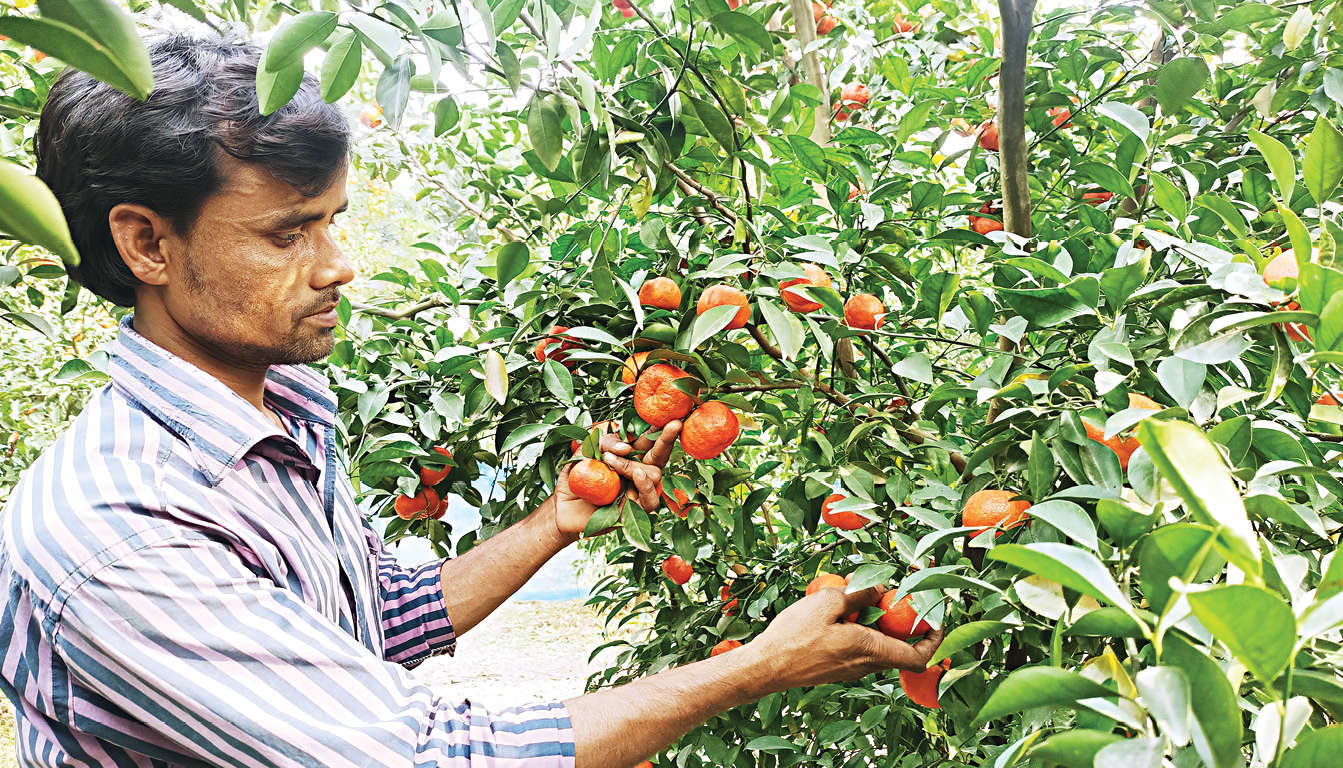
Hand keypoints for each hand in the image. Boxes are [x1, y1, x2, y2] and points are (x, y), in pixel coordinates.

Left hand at [552, 421, 682, 537]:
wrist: (562, 508)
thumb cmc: (575, 479)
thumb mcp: (584, 453)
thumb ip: (603, 442)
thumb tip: (626, 446)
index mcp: (628, 456)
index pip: (647, 440)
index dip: (659, 428)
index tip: (671, 415)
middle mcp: (638, 473)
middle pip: (660, 455)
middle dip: (666, 438)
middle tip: (674, 424)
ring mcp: (638, 492)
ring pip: (654, 475)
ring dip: (632, 464)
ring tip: (610, 460)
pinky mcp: (635, 511)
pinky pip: (650, 499)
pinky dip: (644, 485)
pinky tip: (637, 473)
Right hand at [740, 586, 944, 695]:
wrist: (765, 667)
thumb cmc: (794, 636)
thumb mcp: (828, 602)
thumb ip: (859, 593)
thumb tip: (881, 588)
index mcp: (870, 650)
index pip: (919, 657)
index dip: (935, 640)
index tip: (936, 620)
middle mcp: (865, 665)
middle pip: (900, 648)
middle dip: (903, 622)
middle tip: (896, 597)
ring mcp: (850, 669)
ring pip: (879, 647)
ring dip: (879, 625)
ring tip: (862, 599)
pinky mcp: (837, 668)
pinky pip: (860, 649)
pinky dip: (861, 630)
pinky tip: (840, 613)